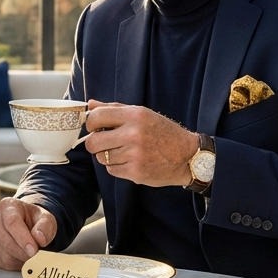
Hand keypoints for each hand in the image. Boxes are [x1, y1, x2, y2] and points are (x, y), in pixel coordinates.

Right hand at [0, 198, 56, 269]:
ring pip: (4, 255)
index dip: (23, 239)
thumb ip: (45, 226)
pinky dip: (15, 263)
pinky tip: (21, 256)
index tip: (34, 250)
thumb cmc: (33, 219)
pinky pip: (2, 262)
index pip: (12, 223)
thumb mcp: (46, 218)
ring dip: (20, 259)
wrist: (25, 223)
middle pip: (6, 241)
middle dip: (24, 252)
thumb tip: (40, 239)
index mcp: (8, 206)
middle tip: (37, 255)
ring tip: (30, 253)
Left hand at [83, 99, 199, 186]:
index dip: (90, 123)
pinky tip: (130, 161)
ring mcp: (134, 155)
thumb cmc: (162, 132)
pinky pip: (111, 170)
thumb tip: (89, 105)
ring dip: (107, 156)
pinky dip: (116, 167)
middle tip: (102, 142)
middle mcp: (134, 134)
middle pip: (93, 142)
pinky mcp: (136, 172)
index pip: (96, 117)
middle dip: (93, 143)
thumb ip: (114, 108)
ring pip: (101, 158)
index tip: (94, 127)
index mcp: (134, 115)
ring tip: (123, 151)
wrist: (187, 156)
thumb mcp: (142, 114)